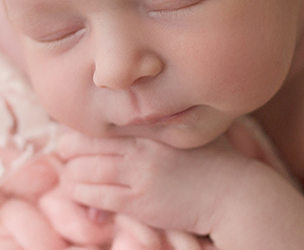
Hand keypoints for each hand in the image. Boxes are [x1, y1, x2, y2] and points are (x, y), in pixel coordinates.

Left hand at [58, 132, 252, 233]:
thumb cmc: (216, 158)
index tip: (78, 132)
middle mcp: (140, 145)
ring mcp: (138, 174)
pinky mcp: (140, 203)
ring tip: (72, 176)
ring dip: (72, 174)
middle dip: (68, 149)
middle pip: (82, 142)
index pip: (99, 118)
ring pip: (84, 171)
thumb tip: (149, 101)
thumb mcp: (189, 126)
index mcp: (150, 123)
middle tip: (66, 153)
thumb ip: (166, 114)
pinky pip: (97, 197)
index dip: (81, 126)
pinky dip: (82, 194)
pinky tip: (79, 194)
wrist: (236, 193)